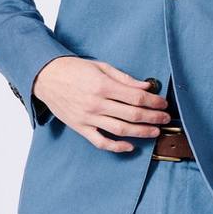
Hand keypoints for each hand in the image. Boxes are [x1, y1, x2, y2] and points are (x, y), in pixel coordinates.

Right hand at [33, 57, 170, 151]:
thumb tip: (145, 88)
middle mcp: (96, 103)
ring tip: (155, 131)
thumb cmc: (75, 69)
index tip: (163, 104)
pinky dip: (117, 147)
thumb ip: (124, 78)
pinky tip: (130, 146)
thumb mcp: (101, 66)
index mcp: (103, 85)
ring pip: (120, 130)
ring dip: (141, 132)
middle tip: (166, 118)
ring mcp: (88, 118)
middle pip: (132, 114)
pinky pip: (101, 142)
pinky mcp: (80, 128)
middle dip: (153, 117)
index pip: (135, 98)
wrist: (47, 77)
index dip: (153, 102)